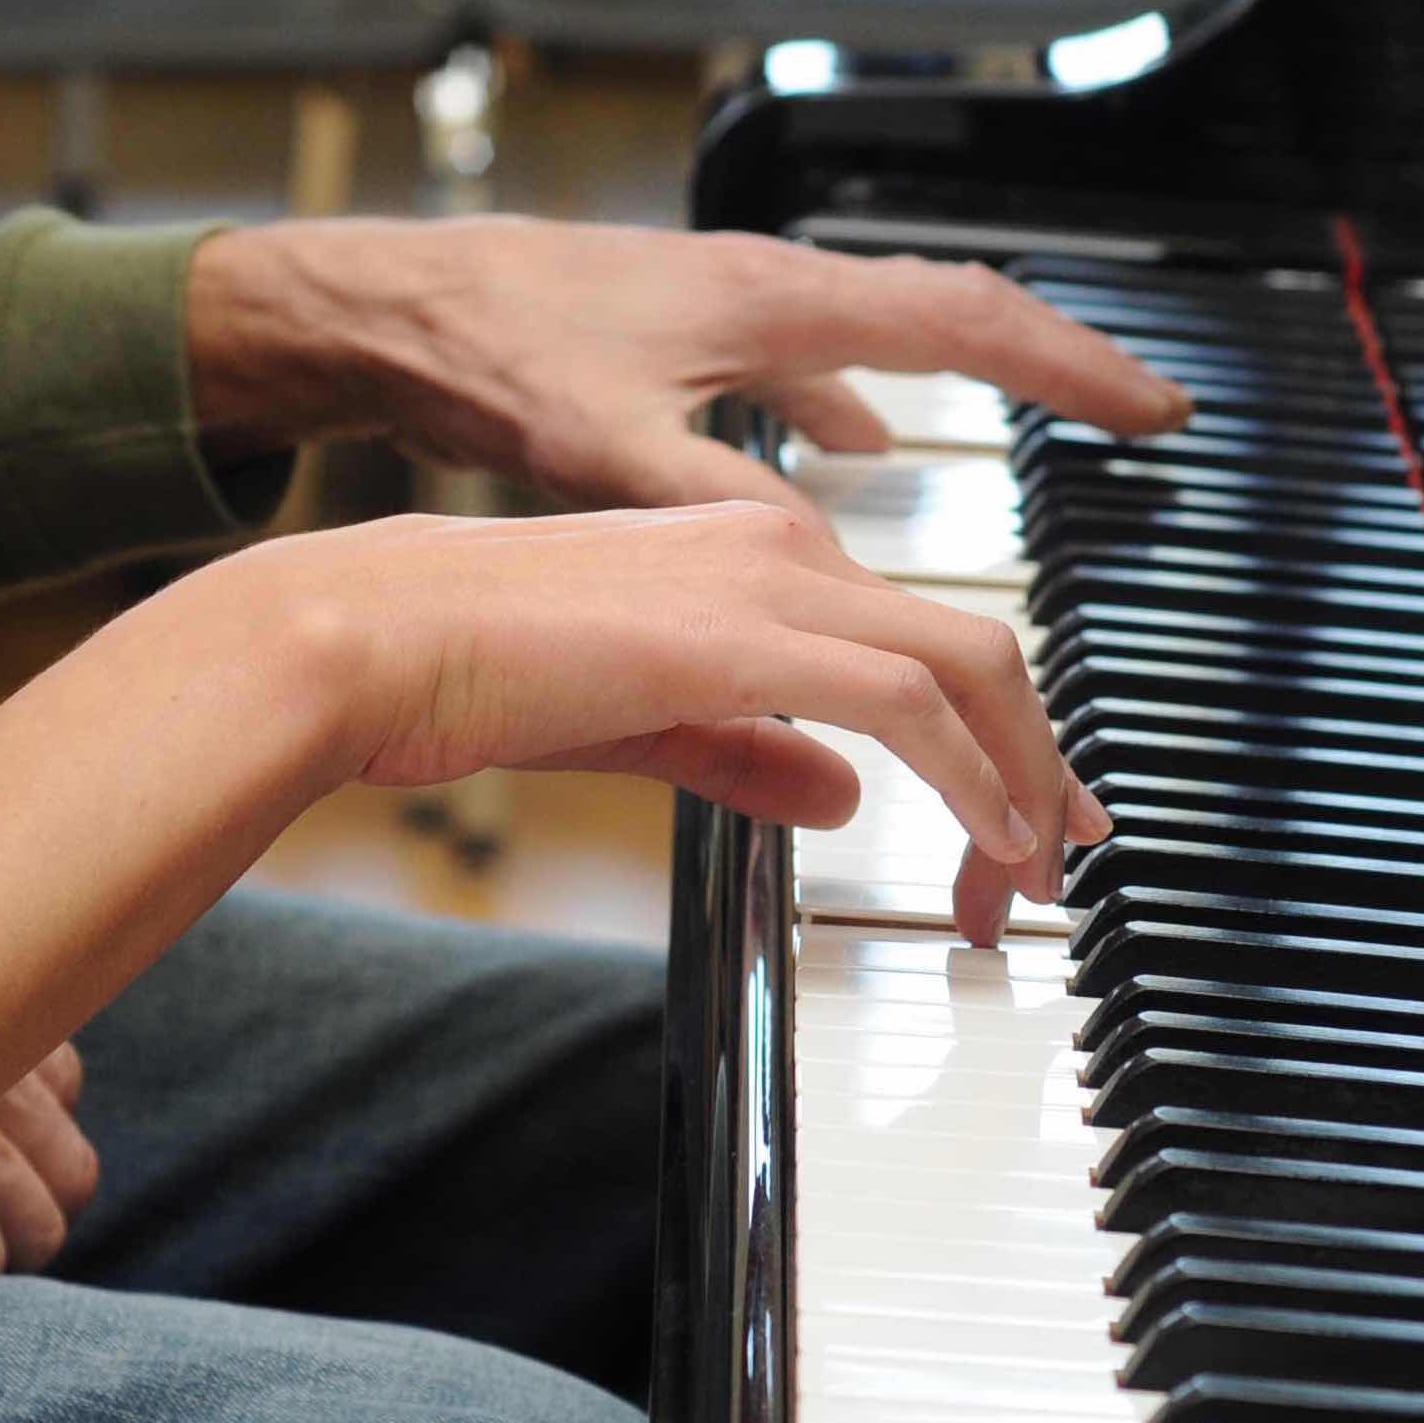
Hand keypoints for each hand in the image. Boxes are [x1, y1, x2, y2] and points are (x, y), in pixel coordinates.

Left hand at [190, 217, 1191, 518]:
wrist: (387, 304)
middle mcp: (771, 286)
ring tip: (1044, 413)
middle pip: (957, 309)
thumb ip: (723, 507)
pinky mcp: (692, 328)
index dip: (1069, 368)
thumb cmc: (484, 357)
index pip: (966, 321)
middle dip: (1059, 361)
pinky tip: (865, 441)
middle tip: (1143, 413)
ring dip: (976, 368)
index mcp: (774, 303)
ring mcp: (735, 303)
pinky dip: (869, 392)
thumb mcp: (611, 449)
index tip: (1150, 411)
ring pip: (891, 324)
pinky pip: (820, 350)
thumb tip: (824, 570)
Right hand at [204, 500, 1108, 945]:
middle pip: (975, 647)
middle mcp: (781, 547)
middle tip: (1056, 860)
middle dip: (1036, 764)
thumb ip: (751, 749)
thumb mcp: (645, 721)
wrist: (367, 635)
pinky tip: (990, 839)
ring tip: (1029, 875)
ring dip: (1020, 782)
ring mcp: (767, 578)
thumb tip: (842, 794)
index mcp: (754, 555)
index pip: (920, 640)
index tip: (1023, 818)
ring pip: (967, 664)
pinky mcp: (744, 631)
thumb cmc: (468, 671)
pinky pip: (907, 700)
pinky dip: (972, 776)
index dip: (993, 736)